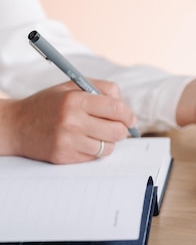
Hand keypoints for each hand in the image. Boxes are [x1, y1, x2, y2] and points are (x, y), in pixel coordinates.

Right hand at [0, 80, 136, 162]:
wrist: (16, 125)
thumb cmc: (49, 104)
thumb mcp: (72, 87)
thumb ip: (101, 89)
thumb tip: (125, 105)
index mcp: (75, 100)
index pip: (117, 109)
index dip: (128, 115)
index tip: (130, 119)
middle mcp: (72, 121)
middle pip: (117, 131)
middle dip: (121, 130)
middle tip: (116, 127)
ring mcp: (67, 141)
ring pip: (108, 147)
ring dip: (107, 142)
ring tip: (96, 134)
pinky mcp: (64, 157)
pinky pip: (94, 157)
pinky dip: (94, 151)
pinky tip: (83, 142)